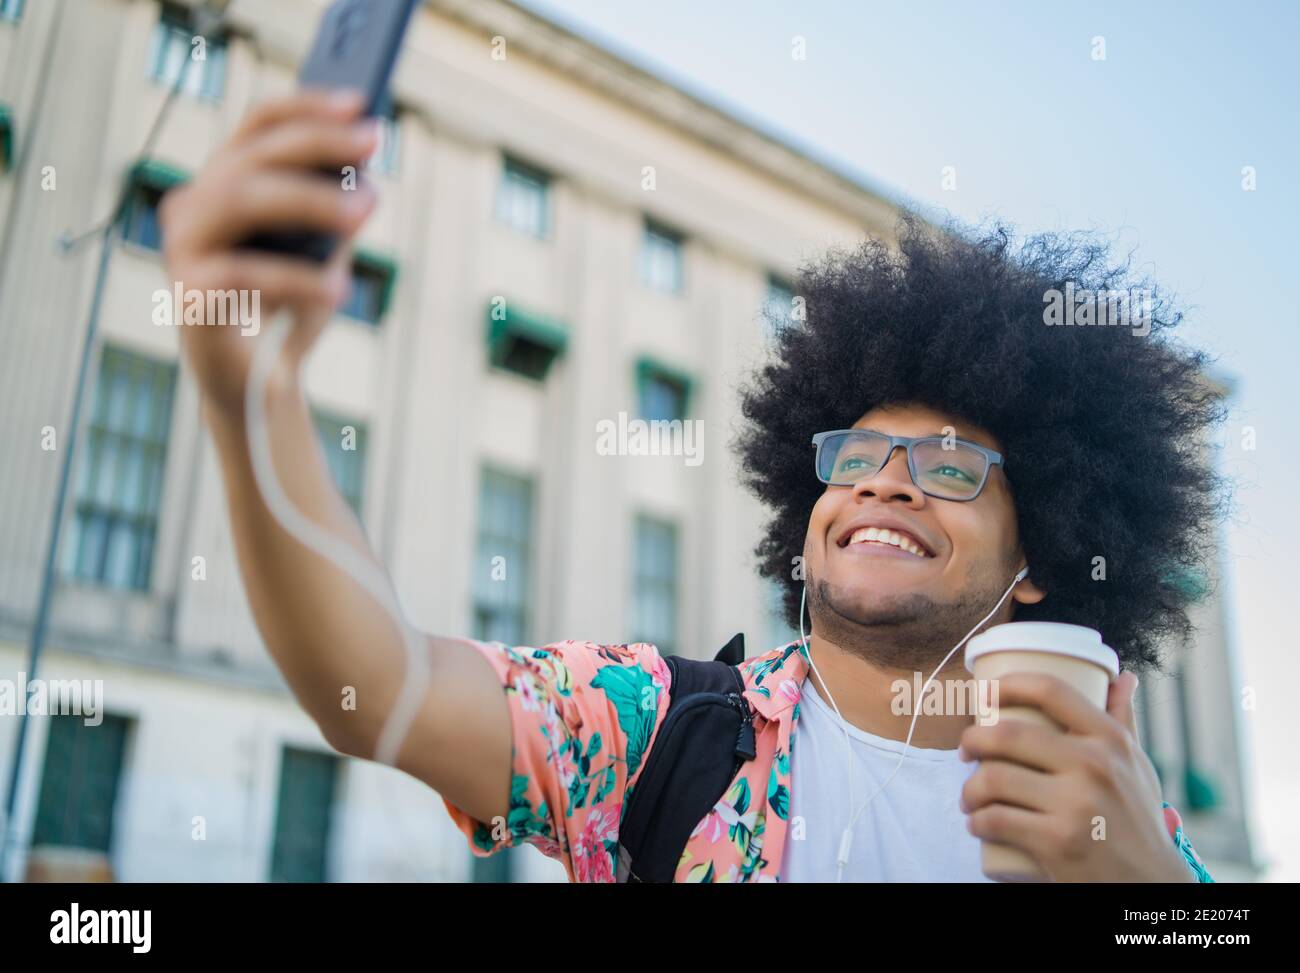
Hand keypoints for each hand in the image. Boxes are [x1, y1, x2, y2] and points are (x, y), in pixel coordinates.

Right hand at [159, 89, 380, 413]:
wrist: (261, 383)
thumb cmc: (291, 308)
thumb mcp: (324, 250)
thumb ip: (334, 210)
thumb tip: (364, 173)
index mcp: (224, 184)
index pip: (259, 127)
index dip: (307, 108)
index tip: (360, 106)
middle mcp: (193, 207)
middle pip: (253, 157)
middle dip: (318, 146)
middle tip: (372, 152)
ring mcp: (183, 249)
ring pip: (241, 200)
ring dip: (309, 201)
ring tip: (362, 216)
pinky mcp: (188, 295)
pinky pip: (243, 272)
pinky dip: (297, 278)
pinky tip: (335, 287)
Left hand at [958, 671, 1193, 881]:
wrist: (1152, 883)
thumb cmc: (1137, 818)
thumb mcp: (1137, 766)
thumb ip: (1125, 721)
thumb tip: (1123, 677)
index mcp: (1110, 740)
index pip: (1050, 690)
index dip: (1006, 684)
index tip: (983, 693)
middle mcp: (1095, 766)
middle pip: (1006, 734)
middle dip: (971, 741)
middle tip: (966, 752)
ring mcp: (1076, 804)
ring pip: (992, 779)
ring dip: (968, 790)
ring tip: (970, 797)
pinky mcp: (1058, 842)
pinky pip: (995, 820)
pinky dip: (976, 823)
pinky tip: (977, 824)